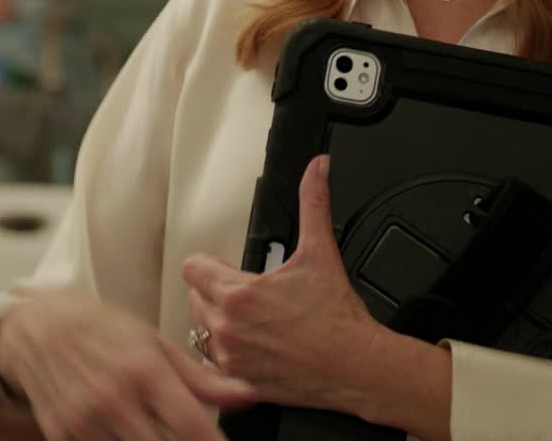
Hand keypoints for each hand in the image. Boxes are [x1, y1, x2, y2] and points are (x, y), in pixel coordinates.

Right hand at [0, 289, 256, 440]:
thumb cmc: (100, 329)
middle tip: (190, 437)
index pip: (192, 426)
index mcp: (144, 371)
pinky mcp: (63, 436)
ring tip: (155, 430)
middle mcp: (114, 400)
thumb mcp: (153, 342)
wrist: (36, 327)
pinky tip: (125, 432)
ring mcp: (85, 423)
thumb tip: (246, 395)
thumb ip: (201, 377)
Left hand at [181, 156, 383, 412]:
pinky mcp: (240, 383)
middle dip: (216, 293)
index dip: (211, 265)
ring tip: (250, 322)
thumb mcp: (322, 251)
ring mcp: (231, 359)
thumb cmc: (339, 319)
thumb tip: (316, 169)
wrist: (358, 366)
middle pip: (195, 299)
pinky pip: (213, 367)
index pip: (193, 269)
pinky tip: (250, 349)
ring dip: (218, 324)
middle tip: (248, 295)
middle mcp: (227, 329)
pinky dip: (226, 358)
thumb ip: (313, 203)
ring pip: (202, 332)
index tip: (227, 268)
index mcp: (239, 294)